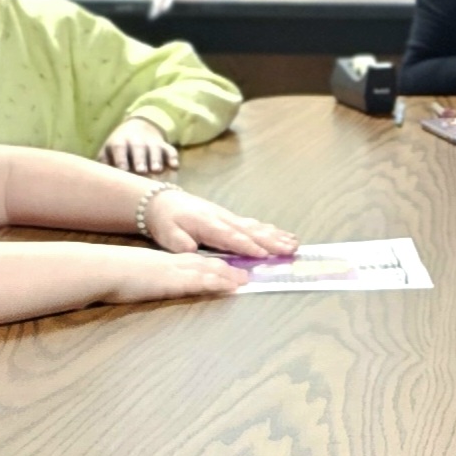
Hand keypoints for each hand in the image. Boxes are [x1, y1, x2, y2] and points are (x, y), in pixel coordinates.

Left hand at [99, 116, 180, 175]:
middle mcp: (136, 140)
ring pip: (155, 150)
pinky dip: (172, 157)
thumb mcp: (108, 151)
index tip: (123, 171)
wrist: (139, 127)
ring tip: (157, 170)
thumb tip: (98, 180)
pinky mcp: (164, 146)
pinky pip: (170, 150)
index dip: (121, 159)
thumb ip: (103, 163)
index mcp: (119, 142)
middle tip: (141, 171)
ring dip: (156, 159)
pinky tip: (175, 166)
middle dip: (140, 159)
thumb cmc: (118, 148)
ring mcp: (152, 143)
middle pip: (138, 148)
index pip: (119, 148)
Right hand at [107, 249, 249, 302]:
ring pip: (207, 270)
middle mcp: (171, 263)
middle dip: (226, 269)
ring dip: (228, 275)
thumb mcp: (128, 275)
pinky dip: (218, 283)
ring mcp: (173, 271)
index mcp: (161, 261)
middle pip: (205, 264)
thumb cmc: (108, 274)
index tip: (225, 268)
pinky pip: (200, 281)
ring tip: (246, 280)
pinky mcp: (172, 282)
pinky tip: (231, 287)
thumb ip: (139, 279)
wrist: (101, 268)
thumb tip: (139, 284)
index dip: (209, 265)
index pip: (191, 262)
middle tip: (246, 273)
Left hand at [141, 189, 298, 258]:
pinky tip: (282, 235)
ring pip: (255, 227)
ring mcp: (228, 217)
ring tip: (294, 243)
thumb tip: (192, 251)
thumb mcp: (167, 234)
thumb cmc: (165, 221)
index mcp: (208, 225)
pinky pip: (253, 224)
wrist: (162, 201)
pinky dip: (269, 230)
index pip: (230, 237)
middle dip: (271, 241)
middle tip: (290, 249)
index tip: (264, 255)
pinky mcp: (230, 218)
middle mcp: (222, 219)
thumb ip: (181, 244)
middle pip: (250, 231)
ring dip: (276, 236)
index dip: (247, 246)